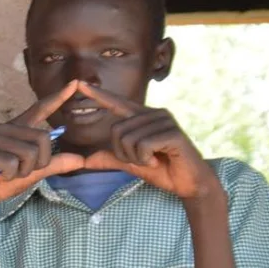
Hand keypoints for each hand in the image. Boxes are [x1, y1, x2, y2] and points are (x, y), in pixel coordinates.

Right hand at [0, 81, 86, 212]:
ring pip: (29, 153)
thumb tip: (81, 160)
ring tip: (9, 174)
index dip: (58, 97)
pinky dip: (11, 176)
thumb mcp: (35, 171)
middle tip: (22, 171)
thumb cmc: (7, 180)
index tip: (75, 83)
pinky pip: (13, 164)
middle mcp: (5, 128)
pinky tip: (0, 176)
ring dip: (24, 171)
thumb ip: (55, 164)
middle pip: (43, 138)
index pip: (40, 109)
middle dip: (39, 162)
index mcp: (18, 129)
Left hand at [76, 84, 218, 200]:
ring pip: (127, 140)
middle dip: (123, 153)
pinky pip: (142, 146)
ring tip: (153, 160)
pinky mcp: (173, 132)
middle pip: (116, 131)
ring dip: (136, 158)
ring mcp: (164, 121)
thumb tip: (85, 160)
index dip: (98, 94)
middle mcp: (154, 114)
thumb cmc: (162, 170)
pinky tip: (159, 160)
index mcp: (142, 118)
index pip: (117, 103)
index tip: (79, 83)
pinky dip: (145, 160)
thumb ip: (110, 159)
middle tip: (144, 160)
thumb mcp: (131, 164)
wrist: (189, 183)